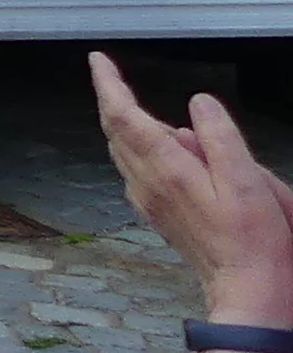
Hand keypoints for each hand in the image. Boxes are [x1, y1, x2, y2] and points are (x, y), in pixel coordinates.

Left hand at [95, 53, 292, 323]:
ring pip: (125, 151)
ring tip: (164, 120)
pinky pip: (138, 171)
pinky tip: (171, 152)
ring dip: (132, 126)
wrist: (250, 292)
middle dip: (115, 100)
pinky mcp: (157, 214)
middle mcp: (147, 184)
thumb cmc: (255, 242)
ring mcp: (148, 201)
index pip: (123, 116)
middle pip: (117, 131)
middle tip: (116, 77)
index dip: (108, 84)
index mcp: (167, 170)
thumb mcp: (247, 181)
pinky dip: (144, 150)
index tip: (98, 60)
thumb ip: (219, 137)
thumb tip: (198, 104)